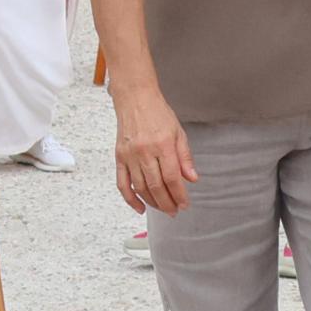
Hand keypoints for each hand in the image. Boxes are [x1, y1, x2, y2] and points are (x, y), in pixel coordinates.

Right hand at [114, 81, 197, 214]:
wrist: (135, 99)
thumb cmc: (158, 113)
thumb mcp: (178, 132)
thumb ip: (185, 157)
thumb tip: (192, 179)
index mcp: (162, 145)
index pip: (172, 177)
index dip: (179, 194)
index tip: (184, 204)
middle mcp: (145, 151)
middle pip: (156, 186)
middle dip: (167, 203)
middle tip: (174, 211)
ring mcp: (130, 155)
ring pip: (141, 187)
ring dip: (152, 203)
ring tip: (163, 209)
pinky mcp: (119, 157)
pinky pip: (123, 183)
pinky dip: (130, 199)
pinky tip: (140, 208)